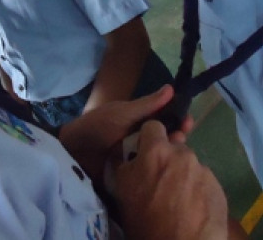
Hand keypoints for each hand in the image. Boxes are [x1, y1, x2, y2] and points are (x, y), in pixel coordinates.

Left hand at [58, 85, 192, 185]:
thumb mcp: (123, 113)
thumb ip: (147, 104)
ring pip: (160, 154)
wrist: (73, 151)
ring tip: (174, 150)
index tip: (188, 120)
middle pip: (166, 137)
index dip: (179, 119)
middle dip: (177, 136)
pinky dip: (158, 168)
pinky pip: (149, 170)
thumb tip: (171, 88)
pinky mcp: (133, 174)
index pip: (166, 119)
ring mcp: (137, 157)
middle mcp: (141, 138)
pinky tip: (165, 167)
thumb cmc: (98, 126)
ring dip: (169, 151)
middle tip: (181, 136)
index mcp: (140, 121)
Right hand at [114, 121, 231, 239]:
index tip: (145, 153)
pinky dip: (198, 191)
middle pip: (174, 148)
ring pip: (190, 167)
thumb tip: (130, 156)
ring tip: (178, 201)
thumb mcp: (123, 191)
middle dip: (167, 160)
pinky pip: (204, 183)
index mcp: (157, 152)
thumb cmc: (145, 221)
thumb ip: (127, 166)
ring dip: (183, 177)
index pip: (153, 126)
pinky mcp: (218, 187)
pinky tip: (193, 209)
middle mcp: (183, 154)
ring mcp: (204, 170)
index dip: (148, 139)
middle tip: (161, 184)